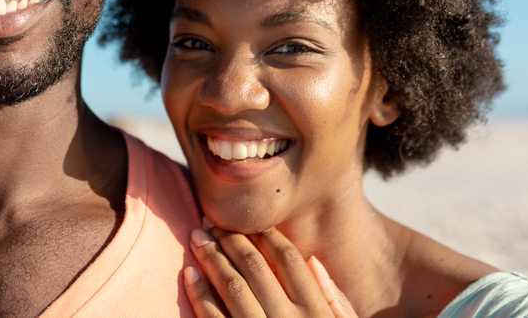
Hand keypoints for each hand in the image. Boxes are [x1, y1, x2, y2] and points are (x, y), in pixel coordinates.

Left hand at [184, 223, 356, 317]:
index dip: (266, 234)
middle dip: (231, 238)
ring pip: (233, 287)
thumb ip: (338, 303)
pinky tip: (189, 275)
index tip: (247, 220)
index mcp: (318, 314)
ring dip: (211, 258)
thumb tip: (315, 262)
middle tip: (210, 220)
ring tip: (195, 237)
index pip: (289, 260)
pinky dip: (199, 295)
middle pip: (256, 267)